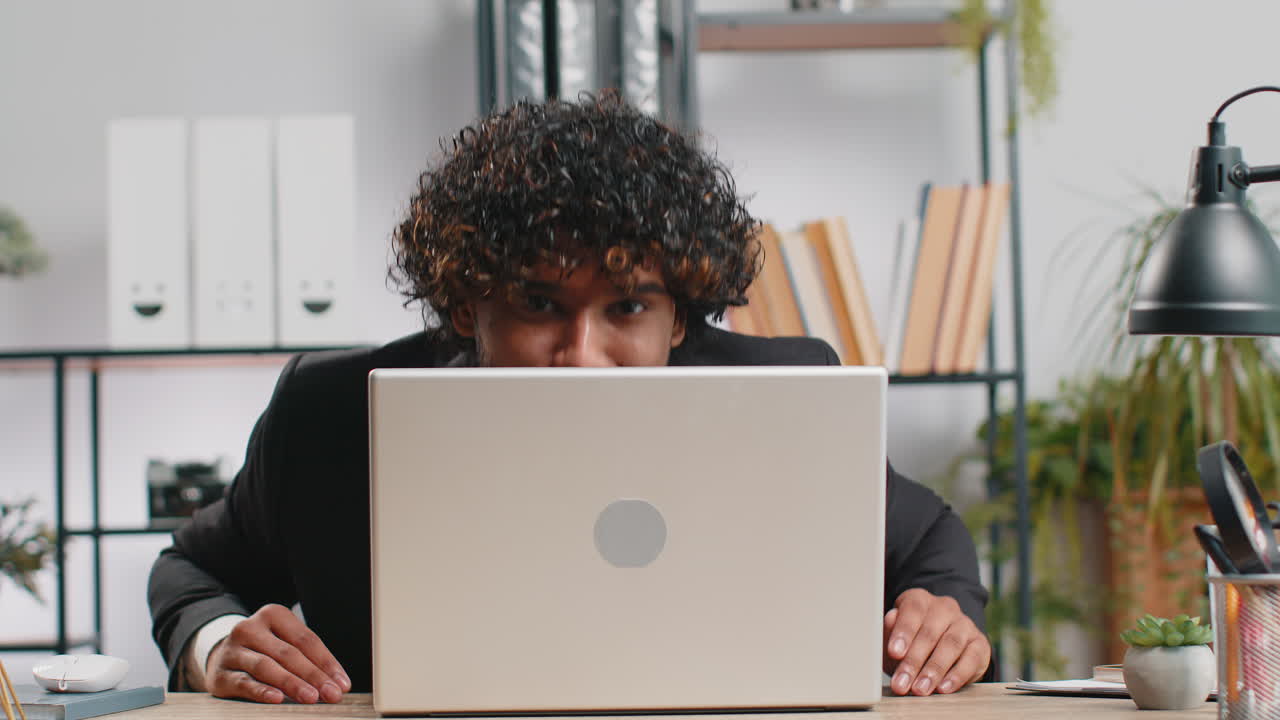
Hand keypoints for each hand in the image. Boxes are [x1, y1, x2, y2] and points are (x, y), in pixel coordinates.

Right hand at [205, 604, 351, 703]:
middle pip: (288, 653)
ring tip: (311, 697)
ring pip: (266, 666)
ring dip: (292, 683)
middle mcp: (250, 628)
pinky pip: (244, 682)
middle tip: (331, 694)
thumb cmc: (263, 651)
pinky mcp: (221, 673)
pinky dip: (262, 691)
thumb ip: (308, 659)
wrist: (220, 659)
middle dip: (314, 675)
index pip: (306, 639)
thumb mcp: (284, 644)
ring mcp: (233, 650)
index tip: (342, 684)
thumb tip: (338, 683)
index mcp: (273, 615)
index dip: (327, 662)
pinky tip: (277, 698)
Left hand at [883, 588, 989, 695]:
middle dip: (914, 661)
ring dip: (934, 670)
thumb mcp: (894, 637)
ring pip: (951, 645)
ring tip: (920, 689)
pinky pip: (971, 659)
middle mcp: (944, 608)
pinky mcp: (980, 644)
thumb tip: (890, 620)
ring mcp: (965, 625)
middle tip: (902, 683)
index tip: (894, 653)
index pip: (913, 610)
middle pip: (930, 632)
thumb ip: (888, 630)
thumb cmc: (909, 642)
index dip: (903, 632)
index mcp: (920, 600)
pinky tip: (943, 688)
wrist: (940, 649)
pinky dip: (956, 676)